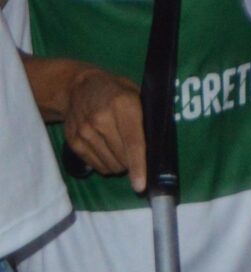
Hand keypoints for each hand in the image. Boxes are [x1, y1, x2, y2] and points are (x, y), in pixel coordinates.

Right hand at [63, 66, 148, 192]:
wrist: (77, 87)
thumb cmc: (115, 91)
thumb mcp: (135, 94)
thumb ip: (145, 117)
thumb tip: (156, 146)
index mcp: (123, 105)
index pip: (133, 142)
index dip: (138, 165)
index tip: (141, 185)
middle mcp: (101, 120)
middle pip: (121, 157)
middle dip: (132, 163)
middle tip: (135, 154)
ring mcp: (85, 132)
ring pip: (108, 165)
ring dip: (119, 165)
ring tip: (121, 152)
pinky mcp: (73, 142)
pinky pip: (95, 165)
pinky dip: (105, 165)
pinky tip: (108, 152)